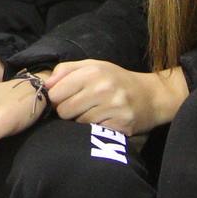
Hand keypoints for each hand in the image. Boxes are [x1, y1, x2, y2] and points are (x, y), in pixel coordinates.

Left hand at [45, 60, 189, 135]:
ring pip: (78, 123)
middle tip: (79, 107)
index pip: (55, 92)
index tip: (63, 98)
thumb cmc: (116, 80)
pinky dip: (94, 129)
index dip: (55, 98)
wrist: (151, 96)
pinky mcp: (121, 125)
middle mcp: (103, 88)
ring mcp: (113, 107)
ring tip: (93, 112)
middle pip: (63, 110)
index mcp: (92, 71)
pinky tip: (103, 120)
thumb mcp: (93, 65)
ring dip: (81, 121)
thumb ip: (66, 70)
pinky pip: (93, 132)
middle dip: (67, 111)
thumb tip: (46, 83)